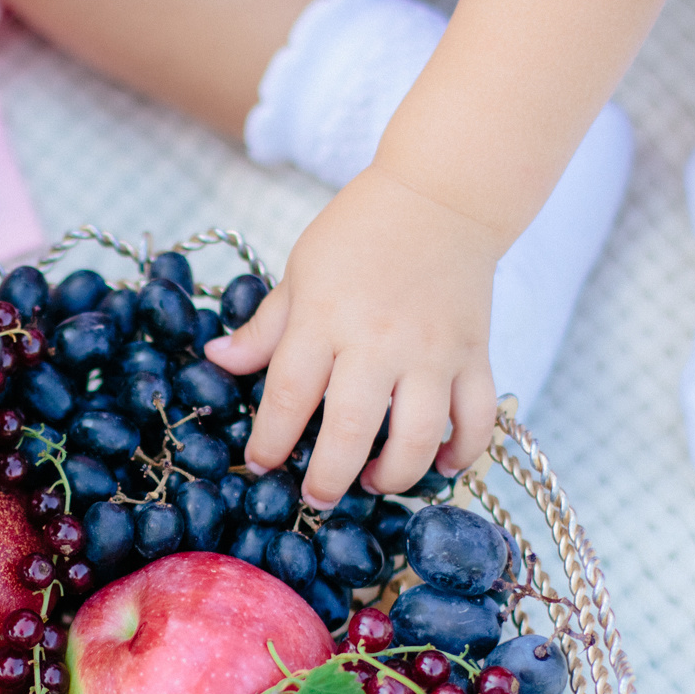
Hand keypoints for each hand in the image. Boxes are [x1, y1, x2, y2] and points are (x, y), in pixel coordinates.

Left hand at [206, 169, 503, 506]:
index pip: (288, 396)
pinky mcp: (475, 355)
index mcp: (324, 319)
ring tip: (373, 482)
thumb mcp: (301, 271)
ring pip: (419, 438)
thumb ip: (265, 327)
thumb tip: (217, 361)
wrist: (442, 196)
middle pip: (351, 431)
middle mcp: (378, 341)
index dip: (269, 442)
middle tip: (316, 497)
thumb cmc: (359, 231)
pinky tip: (443, 466)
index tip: (260, 464)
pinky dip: (464, 453)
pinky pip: (477, 420)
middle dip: (327, 478)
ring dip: (394, 476)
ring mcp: (432, 352)